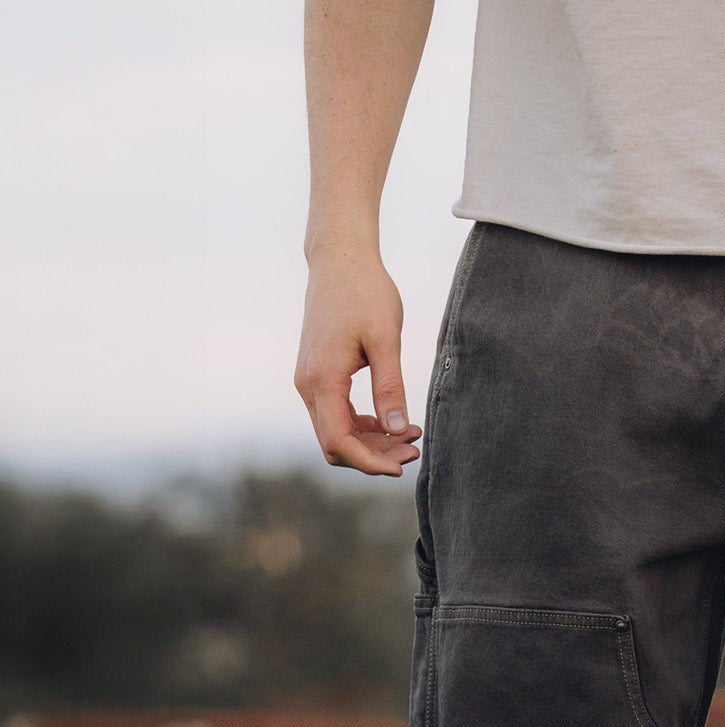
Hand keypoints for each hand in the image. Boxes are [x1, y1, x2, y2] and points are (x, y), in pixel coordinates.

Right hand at [295, 247, 422, 476]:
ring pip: (335, 432)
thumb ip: (390, 387)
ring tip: (412, 436)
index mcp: (323, 379)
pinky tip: (393, 421)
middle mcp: (307, 385)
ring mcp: (308, 381)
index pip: (339, 441)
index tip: (402, 467)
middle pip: (335, 444)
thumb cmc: (366, 292)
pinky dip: (363, 426)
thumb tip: (397, 430)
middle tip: (415, 449)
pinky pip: (336, 415)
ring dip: (371, 442)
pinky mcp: (316, 375)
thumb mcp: (385, 339)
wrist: (339, 259)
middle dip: (374, 456)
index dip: (369, 463)